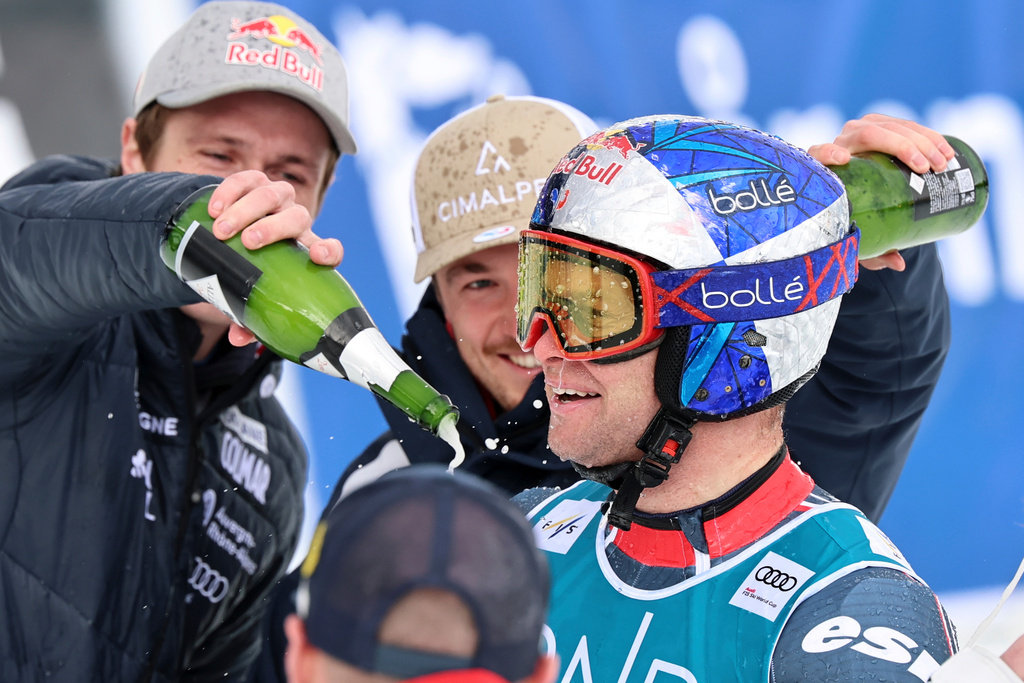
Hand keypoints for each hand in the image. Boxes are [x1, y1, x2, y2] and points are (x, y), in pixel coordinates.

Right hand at [205, 170, 343, 345]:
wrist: (229, 231)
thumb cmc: (250, 268)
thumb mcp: (252, 291)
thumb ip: (249, 316)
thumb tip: (238, 338)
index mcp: (305, 250)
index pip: (330, 249)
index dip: (329, 252)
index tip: (319, 258)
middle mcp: (295, 222)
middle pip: (297, 218)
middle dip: (272, 228)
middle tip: (248, 242)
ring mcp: (277, 199)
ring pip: (271, 195)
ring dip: (247, 210)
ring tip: (222, 230)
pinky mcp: (253, 182)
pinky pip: (246, 180)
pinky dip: (230, 191)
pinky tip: (215, 208)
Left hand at [808, 114, 953, 271]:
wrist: (862, 197)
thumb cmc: (856, 221)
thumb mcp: (861, 238)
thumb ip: (873, 252)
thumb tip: (898, 263)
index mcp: (826, 169)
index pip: (819, 154)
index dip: (828, 152)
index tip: (843, 158)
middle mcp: (840, 144)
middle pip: (867, 135)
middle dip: (901, 146)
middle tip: (927, 169)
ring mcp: (861, 132)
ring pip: (891, 127)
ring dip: (922, 141)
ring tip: (942, 164)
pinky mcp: (883, 127)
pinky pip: (905, 125)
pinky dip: (928, 135)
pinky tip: (946, 149)